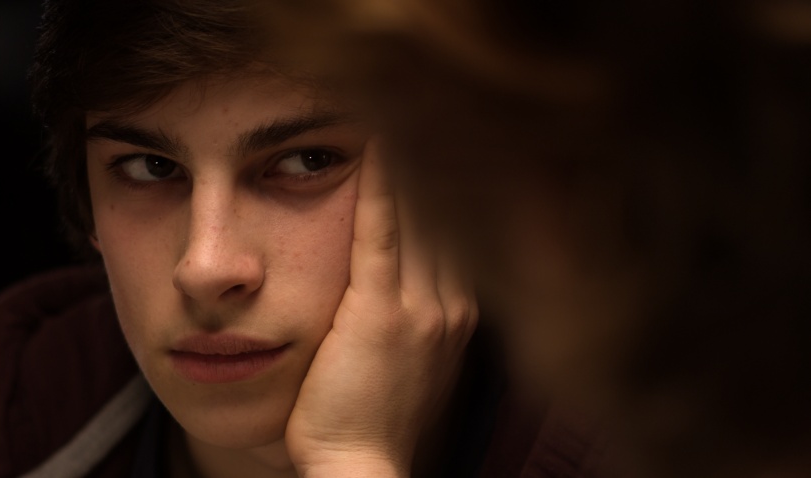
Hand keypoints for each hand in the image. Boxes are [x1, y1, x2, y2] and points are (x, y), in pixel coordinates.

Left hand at [285, 138, 478, 477]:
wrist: (363, 465)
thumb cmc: (379, 415)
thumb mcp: (418, 357)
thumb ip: (426, 308)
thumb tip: (421, 271)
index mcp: (464, 312)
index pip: (464, 228)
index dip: (457, 179)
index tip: (447, 135)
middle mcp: (457, 302)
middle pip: (454, 211)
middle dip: (444, 155)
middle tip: (433, 103)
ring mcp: (424, 304)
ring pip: (426, 213)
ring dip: (417, 158)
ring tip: (406, 106)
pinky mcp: (383, 309)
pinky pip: (383, 231)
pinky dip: (383, 185)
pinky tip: (379, 144)